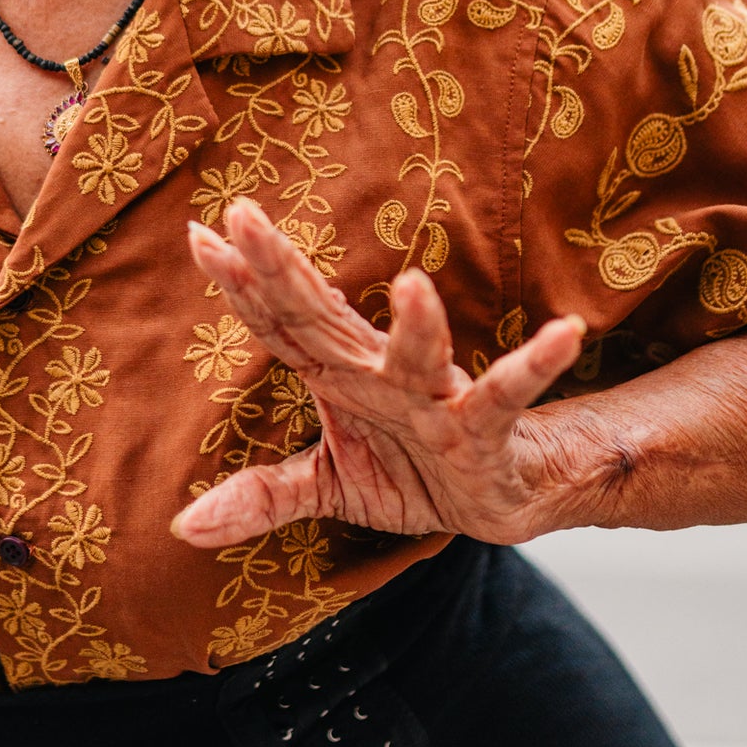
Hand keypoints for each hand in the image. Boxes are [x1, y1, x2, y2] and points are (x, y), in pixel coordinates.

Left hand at [173, 200, 586, 548]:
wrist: (496, 496)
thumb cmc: (410, 469)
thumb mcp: (328, 484)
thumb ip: (261, 497)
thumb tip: (182, 529)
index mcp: (338, 373)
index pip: (278, 323)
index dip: (240, 286)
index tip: (199, 236)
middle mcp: (379, 373)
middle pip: (323, 318)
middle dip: (284, 270)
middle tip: (247, 217)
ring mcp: (432, 398)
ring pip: (417, 357)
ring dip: (418, 325)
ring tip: (413, 283)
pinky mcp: (483, 429)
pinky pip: (507, 397)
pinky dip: (534, 365)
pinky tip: (564, 335)